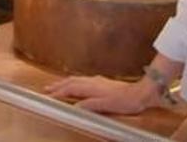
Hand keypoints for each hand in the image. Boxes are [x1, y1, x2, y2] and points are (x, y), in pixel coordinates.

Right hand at [45, 75, 162, 114]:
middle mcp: (92, 82)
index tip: (47, 96)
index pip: (69, 89)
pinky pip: (82, 80)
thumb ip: (90, 105)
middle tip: (46, 89)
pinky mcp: (102, 82)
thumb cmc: (125, 100)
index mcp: (91, 87)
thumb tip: (74, 107)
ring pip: (76, 80)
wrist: (140, 92)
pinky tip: (77, 83)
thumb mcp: (106, 105)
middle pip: (70, 82)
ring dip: (64, 82)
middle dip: (57, 85)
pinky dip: (74, 81)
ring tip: (56, 85)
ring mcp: (97, 81)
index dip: (58, 93)